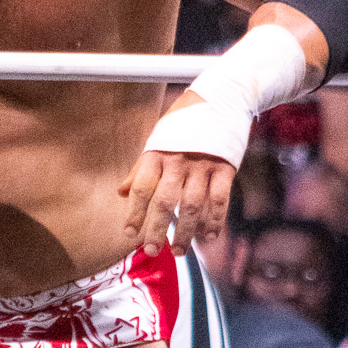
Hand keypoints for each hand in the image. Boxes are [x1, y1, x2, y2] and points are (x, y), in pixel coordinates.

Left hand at [119, 101, 235, 254]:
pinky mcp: (226, 166)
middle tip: (152, 251)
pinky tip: (208, 236)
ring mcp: (203, 164)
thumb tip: (121, 192)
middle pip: (166, 201)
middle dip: (157, 229)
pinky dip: (215, 220)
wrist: (222, 96)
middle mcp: (178, 160)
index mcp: (157, 153)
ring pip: (193, 205)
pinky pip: (219, 199)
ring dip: (186, 232)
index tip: (129, 234)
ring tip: (179, 251)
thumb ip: (141, 168)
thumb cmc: (184, 123)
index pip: (141, 188)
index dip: (134, 213)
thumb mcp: (157, 139)